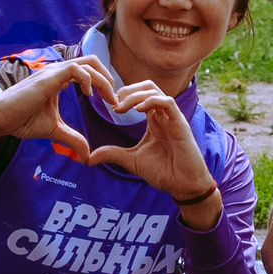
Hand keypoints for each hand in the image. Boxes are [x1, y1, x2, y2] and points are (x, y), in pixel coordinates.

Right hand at [0, 54, 117, 158]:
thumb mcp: (54, 130)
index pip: (88, 70)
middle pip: (92, 61)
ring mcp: (53, 71)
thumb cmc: (21, 120)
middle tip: (114, 99)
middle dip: (109, 77)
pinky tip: (89, 95)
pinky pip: (76, 69)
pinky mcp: (49, 77)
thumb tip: (87, 156)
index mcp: (58, 79)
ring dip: (104, 80)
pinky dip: (88, 80)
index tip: (111, 103)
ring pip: (88, 63)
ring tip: (108, 98)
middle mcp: (57, 71)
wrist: (0, 118)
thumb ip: (72, 138)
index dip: (104, 84)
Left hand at [88, 85, 220, 221]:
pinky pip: (167, 102)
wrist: (183, 186)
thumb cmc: (164, 172)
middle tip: (114, 102)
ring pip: (155, 91)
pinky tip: (137, 110)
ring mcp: (172, 118)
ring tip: (121, 106)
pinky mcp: (180, 124)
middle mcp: (164, 115)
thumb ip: (113, 154)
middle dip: (128, 90)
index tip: (111, 107)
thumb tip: (89, 158)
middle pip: (148, 87)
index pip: (140, 95)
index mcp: (155, 120)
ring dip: (135, 95)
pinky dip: (151, 101)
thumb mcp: (132, 161)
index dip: (124, 96)